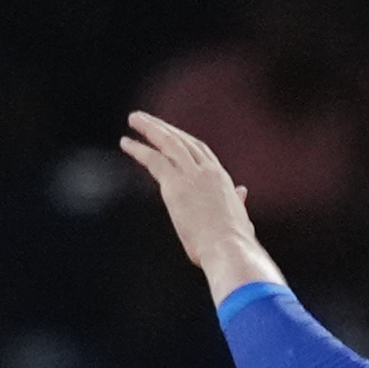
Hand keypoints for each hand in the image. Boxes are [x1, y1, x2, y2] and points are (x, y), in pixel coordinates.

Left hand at [119, 110, 283, 305]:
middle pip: (183, 140)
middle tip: (146, 119)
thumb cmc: (234, 243)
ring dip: (150, 128)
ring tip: (134, 118)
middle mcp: (207, 171)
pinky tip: (126, 143)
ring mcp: (192, 175)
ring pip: (168, 142)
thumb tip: (242, 192)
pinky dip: (139, 149)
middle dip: (164, 128)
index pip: (200, 151)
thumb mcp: (239, 217)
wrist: (229, 248)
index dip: (183, 140)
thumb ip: (238, 202)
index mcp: (221, 179)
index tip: (169, 132)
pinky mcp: (176, 185)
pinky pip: (154, 160)